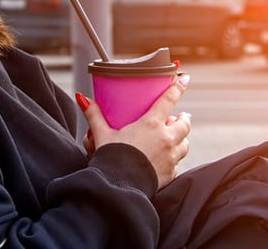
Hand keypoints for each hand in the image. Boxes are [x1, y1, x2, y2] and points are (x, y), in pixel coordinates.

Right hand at [77, 75, 191, 188]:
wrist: (118, 188)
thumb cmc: (110, 159)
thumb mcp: (101, 135)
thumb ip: (94, 116)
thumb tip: (83, 99)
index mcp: (151, 124)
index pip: (169, 100)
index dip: (178, 87)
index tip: (184, 79)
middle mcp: (166, 138)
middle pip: (184, 124)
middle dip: (183, 119)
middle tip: (178, 117)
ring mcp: (171, 157)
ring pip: (185, 143)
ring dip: (181, 139)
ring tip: (175, 138)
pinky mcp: (170, 173)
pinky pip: (177, 163)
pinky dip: (173, 159)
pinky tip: (165, 159)